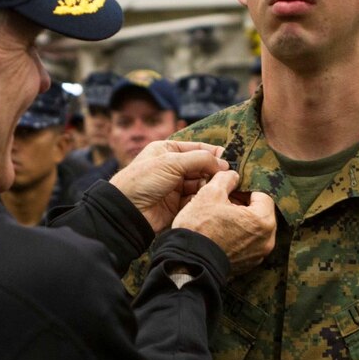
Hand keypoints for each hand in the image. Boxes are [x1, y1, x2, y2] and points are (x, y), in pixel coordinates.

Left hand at [109, 140, 228, 232]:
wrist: (127, 211)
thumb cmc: (144, 180)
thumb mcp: (172, 162)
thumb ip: (200, 160)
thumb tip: (224, 163)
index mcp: (167, 150)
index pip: (197, 148)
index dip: (214, 153)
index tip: (231, 160)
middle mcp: (172, 167)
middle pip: (201, 166)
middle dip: (214, 171)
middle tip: (229, 177)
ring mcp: (175, 186)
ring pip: (200, 184)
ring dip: (209, 186)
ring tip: (218, 189)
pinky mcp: (177, 205)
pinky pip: (195, 199)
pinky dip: (202, 198)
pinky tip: (208, 199)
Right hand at [173, 170, 275, 275]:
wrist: (188, 262)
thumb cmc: (200, 228)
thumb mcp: (210, 193)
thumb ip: (226, 178)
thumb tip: (233, 176)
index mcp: (263, 221)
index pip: (262, 194)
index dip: (245, 188)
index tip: (231, 189)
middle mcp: (267, 240)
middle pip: (260, 212)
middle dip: (244, 204)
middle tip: (224, 201)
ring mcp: (258, 255)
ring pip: (254, 228)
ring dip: (241, 220)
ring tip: (220, 217)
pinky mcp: (248, 264)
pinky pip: (247, 243)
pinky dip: (238, 235)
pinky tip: (220, 232)